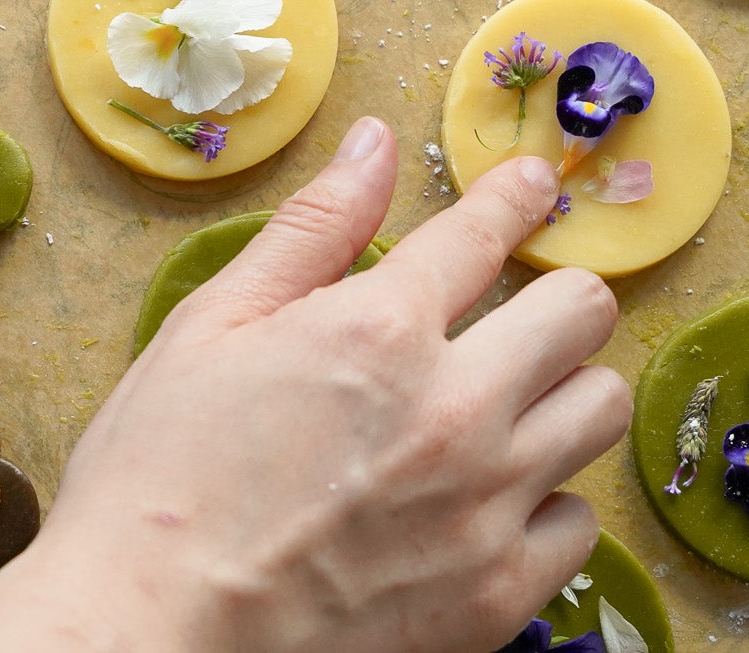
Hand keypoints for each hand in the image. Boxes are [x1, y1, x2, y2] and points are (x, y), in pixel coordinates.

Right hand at [0, 118, 630, 652]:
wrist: (149, 632)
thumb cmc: (159, 478)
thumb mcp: (210, 327)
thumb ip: (310, 229)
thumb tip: (374, 144)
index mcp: (378, 331)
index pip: (487, 230)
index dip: (515, 196)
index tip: (531, 187)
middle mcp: (455, 410)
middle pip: (582, 312)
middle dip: (552, 293)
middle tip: (514, 310)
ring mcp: (486, 508)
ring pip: (599, 410)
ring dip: (559, 390)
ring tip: (503, 404)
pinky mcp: (499, 596)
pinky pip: (580, 523)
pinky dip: (542, 502)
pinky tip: (485, 500)